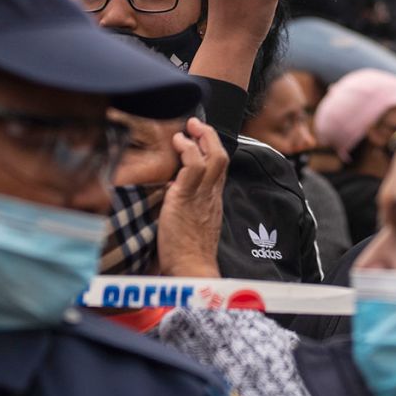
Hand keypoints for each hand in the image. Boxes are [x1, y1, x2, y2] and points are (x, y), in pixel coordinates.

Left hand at [156, 118, 227, 277]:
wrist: (190, 270)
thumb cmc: (187, 254)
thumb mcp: (192, 224)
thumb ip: (188, 206)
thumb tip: (174, 189)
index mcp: (214, 201)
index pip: (220, 168)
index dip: (213, 149)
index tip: (201, 138)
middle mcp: (212, 195)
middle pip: (222, 156)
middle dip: (210, 135)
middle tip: (196, 124)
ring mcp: (202, 196)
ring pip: (212, 157)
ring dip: (200, 137)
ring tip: (186, 129)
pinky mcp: (186, 198)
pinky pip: (193, 166)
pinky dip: (186, 149)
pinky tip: (177, 143)